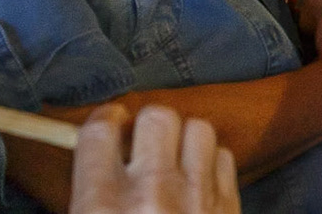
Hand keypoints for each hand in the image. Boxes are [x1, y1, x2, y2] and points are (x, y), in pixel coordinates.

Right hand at [70, 103, 239, 213]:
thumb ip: (92, 189)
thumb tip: (100, 149)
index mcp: (102, 206)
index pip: (99, 131)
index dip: (104, 120)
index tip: (109, 122)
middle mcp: (151, 195)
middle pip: (157, 116)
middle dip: (149, 124)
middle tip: (144, 142)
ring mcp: (195, 199)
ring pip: (198, 128)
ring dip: (184, 138)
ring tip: (175, 160)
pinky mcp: (229, 206)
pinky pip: (224, 157)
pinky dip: (211, 163)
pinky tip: (198, 180)